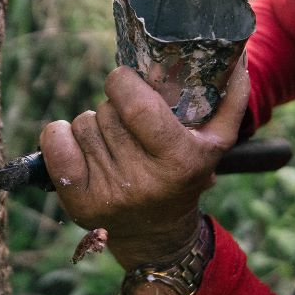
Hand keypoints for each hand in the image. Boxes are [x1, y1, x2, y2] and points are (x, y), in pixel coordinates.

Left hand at [39, 57, 249, 270]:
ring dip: (93, 125)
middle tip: (127, 125)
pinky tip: (76, 145)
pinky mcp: (80, 205)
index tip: (126, 81)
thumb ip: (232, 101)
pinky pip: (55, 146)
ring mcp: (109, 195)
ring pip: (82, 124)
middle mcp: (143, 181)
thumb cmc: (184, 173)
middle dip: (113, 107)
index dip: (124, 82)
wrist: (157, 234)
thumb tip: (239, 60)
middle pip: (107, 112)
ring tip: (112, 143)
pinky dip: (58, 136)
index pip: (137, 104)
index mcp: (180, 160)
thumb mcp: (215, 142)